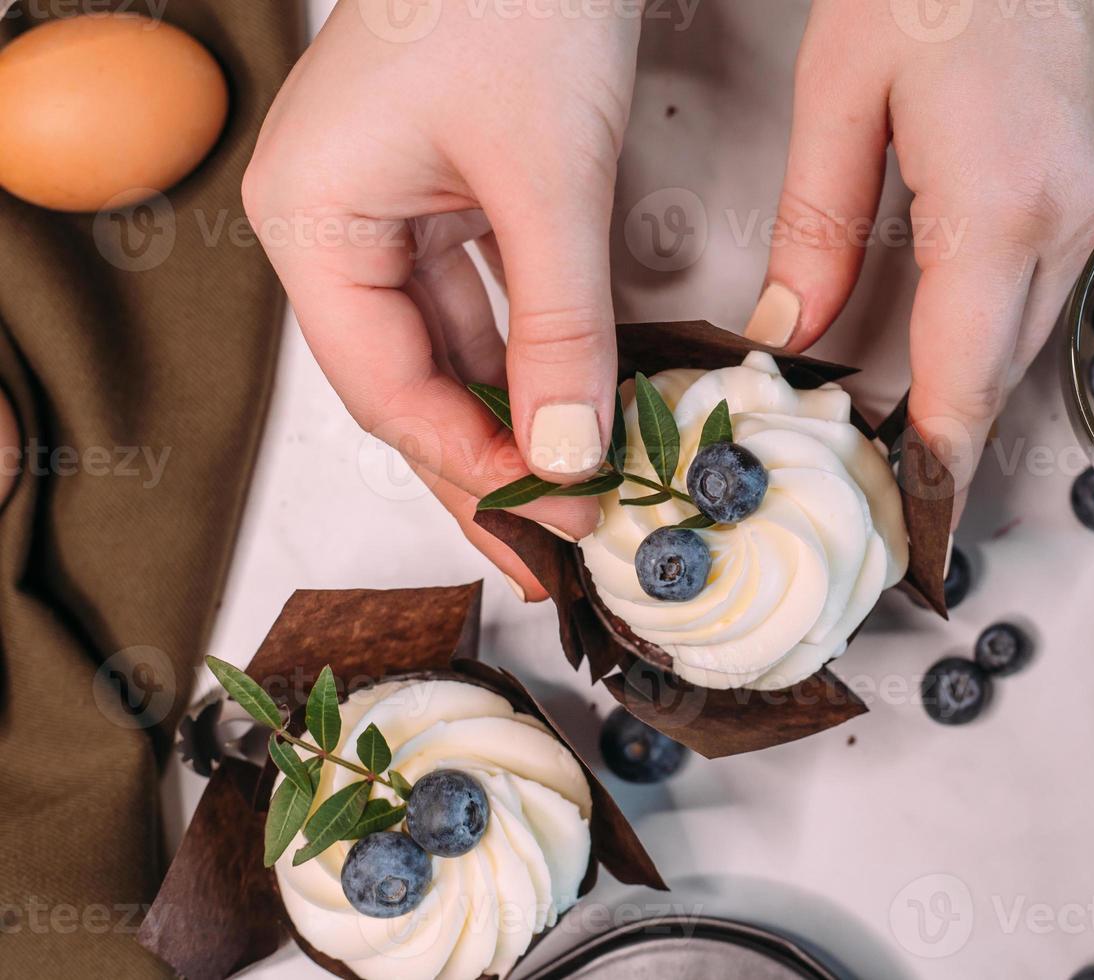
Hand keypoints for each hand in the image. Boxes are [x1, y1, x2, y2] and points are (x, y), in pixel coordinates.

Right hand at [244, 1, 642, 598]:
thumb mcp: (548, 182)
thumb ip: (559, 328)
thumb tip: (568, 455)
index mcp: (313, 217)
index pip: (383, 384)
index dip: (467, 462)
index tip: (548, 515)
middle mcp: (335, 221)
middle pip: (409, 382)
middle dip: (484, 465)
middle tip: (545, 549)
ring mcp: (388, 209)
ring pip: (450, 351)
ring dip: (512, 421)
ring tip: (566, 501)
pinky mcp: (445, 196)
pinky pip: (482, 302)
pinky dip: (530, 357)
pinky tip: (568, 413)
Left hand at [744, 1, 1093, 515]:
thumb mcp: (844, 90)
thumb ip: (819, 224)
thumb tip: (796, 331)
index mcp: (999, 204)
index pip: (966, 381)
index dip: (939, 471)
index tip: (920, 540)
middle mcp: (1069, 216)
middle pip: (1003, 372)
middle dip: (950, 440)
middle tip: (891, 493)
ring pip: (1031, 335)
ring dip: (974, 386)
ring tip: (910, 434)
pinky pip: (1048, 287)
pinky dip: (997, 329)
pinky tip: (952, 338)